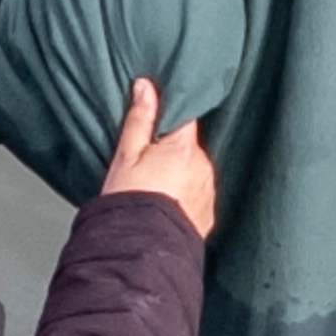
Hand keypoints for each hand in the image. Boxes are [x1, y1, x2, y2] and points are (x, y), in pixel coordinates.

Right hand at [96, 77, 218, 236]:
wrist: (140, 249)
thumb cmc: (130, 200)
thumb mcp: (127, 154)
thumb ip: (140, 118)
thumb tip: (146, 87)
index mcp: (185, 148)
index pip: (185, 117)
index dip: (169, 116)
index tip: (155, 122)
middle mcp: (203, 168)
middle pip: (188, 147)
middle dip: (170, 151)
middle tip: (144, 165)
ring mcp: (208, 193)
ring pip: (193, 172)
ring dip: (178, 176)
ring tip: (152, 190)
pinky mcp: (207, 215)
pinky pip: (196, 197)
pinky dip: (183, 198)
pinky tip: (163, 206)